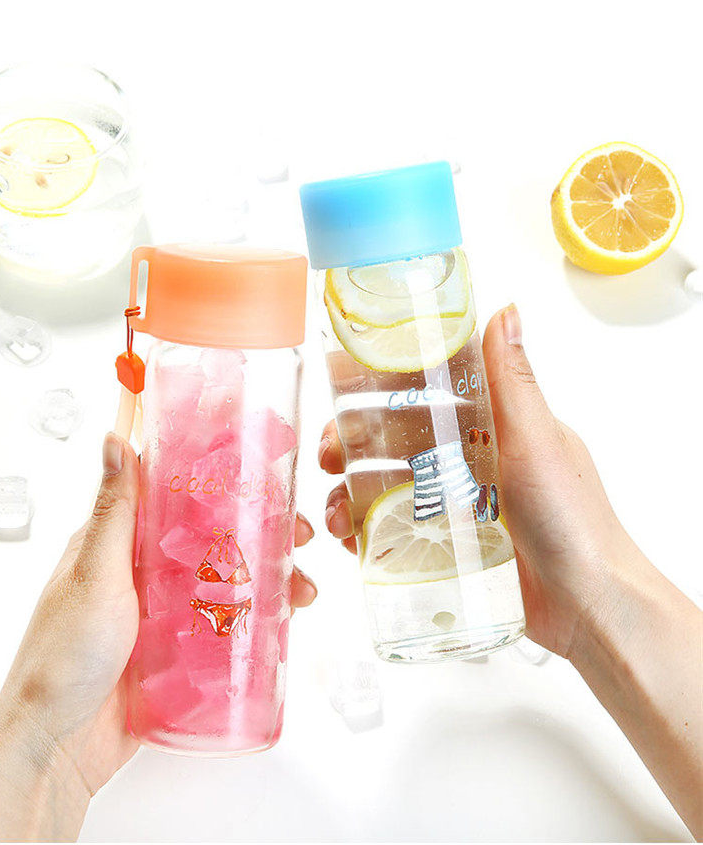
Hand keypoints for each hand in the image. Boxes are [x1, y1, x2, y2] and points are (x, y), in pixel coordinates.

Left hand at [0, 433, 316, 840]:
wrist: (57, 749)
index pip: (175, 490)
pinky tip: (286, 619)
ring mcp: (168, 610)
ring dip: (271, 575)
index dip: (218, 471)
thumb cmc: (62, 658)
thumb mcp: (94, 575)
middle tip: (301, 531)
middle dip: (263, 527)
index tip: (261, 456)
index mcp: (122, 542)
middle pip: (216, 534)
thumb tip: (114, 439)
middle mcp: (148, 570)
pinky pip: (227, 623)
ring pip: (229, 578)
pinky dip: (260, 616)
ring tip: (304, 587)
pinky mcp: (182, 649)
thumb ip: (113, 514)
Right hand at [318, 304, 638, 658]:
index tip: (341, 388)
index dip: (377, 388)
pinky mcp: (447, 546)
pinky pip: (395, 529)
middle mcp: (469, 459)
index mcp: (490, 424)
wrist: (588, 605)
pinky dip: (367, 530)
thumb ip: (513, 381)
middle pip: (393, 439)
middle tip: (328, 456)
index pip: (423, 391)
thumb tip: (505, 310)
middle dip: (350, 442)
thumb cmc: (572, 517)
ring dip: (350, 491)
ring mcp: (456, 504)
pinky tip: (350, 540)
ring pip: (387, 485)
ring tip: (336, 513)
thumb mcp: (536, 440)